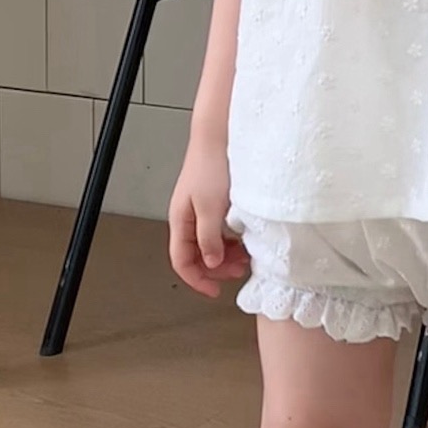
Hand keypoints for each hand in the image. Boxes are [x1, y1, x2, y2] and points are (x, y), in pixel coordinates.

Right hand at [168, 141, 248, 297]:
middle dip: (217, 268)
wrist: (219, 136)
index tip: (216, 291)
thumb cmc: (212, 166)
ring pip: (210, 243)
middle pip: (197, 255)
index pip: (182, 261)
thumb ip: (209, 237)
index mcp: (181, 220)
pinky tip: (245, 237)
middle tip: (240, 271)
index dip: (197, 280)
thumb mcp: (211, 207)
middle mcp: (188, 218)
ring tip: (247, 256)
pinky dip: (231, 239)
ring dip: (227, 254)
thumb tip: (211, 262)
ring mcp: (201, 210)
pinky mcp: (215, 202)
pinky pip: (220, 230)